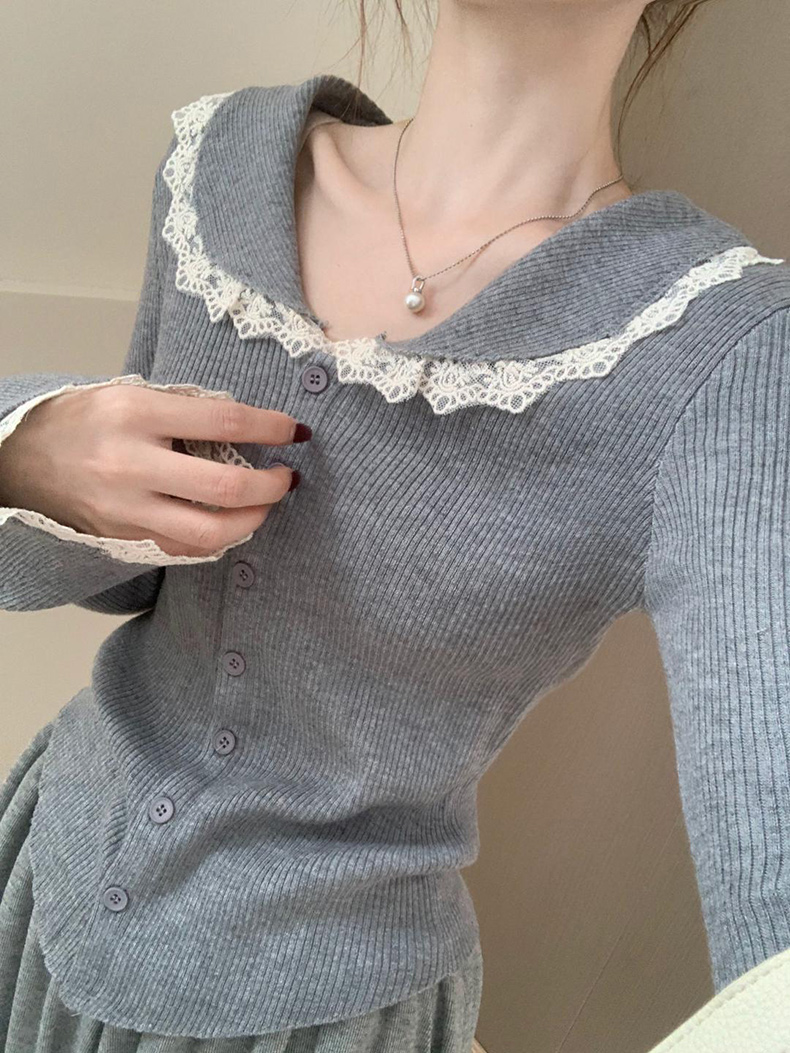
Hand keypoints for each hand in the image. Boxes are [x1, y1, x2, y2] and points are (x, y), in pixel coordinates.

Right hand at [0, 384, 309, 556]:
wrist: (20, 459)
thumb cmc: (81, 420)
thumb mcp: (129, 394)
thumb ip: (184, 409)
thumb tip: (244, 424)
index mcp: (136, 415)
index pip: (223, 421)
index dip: (269, 427)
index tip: (293, 431)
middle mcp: (133, 465)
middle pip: (224, 487)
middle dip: (270, 485)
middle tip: (286, 477)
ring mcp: (128, 509)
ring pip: (210, 532)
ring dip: (252, 520)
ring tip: (265, 504)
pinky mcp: (126, 538)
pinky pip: (186, 547)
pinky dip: (218, 538)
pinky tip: (232, 523)